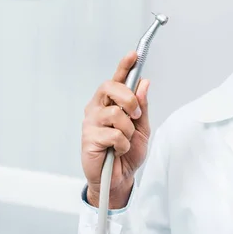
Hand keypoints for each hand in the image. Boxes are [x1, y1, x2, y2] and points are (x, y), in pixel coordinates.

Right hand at [81, 51, 150, 208]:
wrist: (120, 179)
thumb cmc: (127, 153)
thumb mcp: (142, 128)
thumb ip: (142, 106)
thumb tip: (144, 83)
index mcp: (111, 103)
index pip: (117, 79)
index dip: (124, 65)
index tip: (134, 54)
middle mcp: (98, 108)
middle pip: (112, 87)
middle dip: (129, 99)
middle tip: (135, 116)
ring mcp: (91, 122)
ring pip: (117, 114)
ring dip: (128, 131)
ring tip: (124, 141)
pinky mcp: (88, 138)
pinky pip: (114, 134)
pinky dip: (122, 144)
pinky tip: (117, 151)